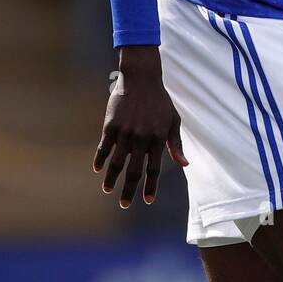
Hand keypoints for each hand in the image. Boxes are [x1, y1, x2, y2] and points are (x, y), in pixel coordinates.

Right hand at [93, 46, 187, 206]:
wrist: (141, 78)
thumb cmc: (160, 101)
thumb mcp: (173, 121)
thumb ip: (176, 144)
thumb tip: (184, 165)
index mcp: (158, 139)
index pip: (154, 169)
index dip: (150, 186)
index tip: (148, 200)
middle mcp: (141, 138)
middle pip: (134, 171)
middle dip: (130, 190)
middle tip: (125, 204)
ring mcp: (125, 132)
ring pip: (116, 162)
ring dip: (111, 179)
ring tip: (108, 190)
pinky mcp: (111, 125)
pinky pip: (104, 147)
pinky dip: (100, 160)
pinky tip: (98, 170)